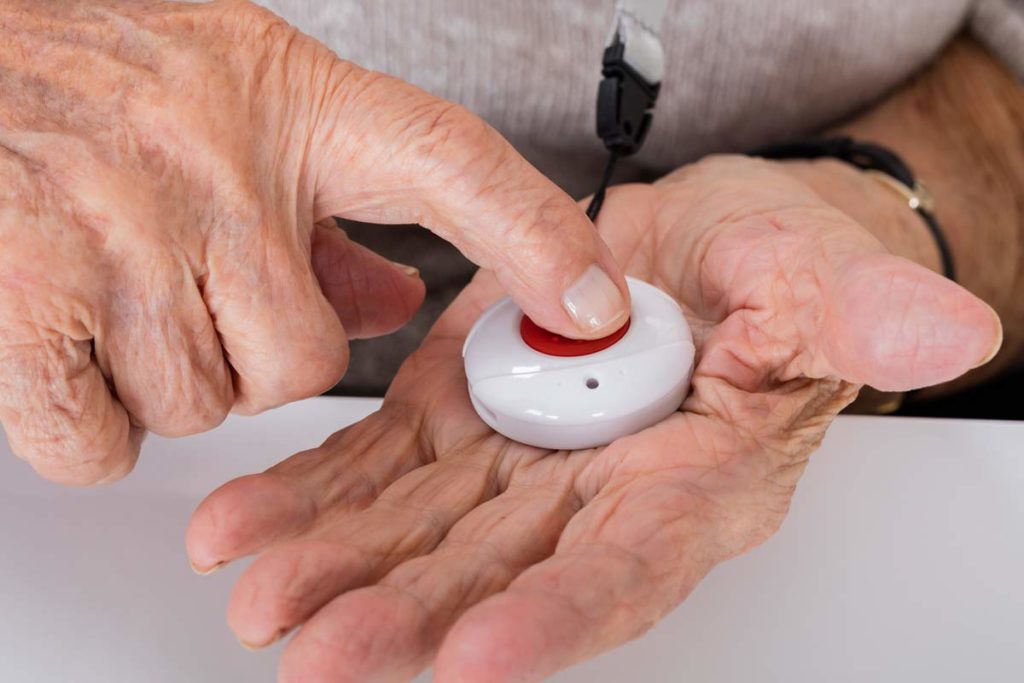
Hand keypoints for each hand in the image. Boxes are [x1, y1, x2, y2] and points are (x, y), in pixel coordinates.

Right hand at [0, 0, 627, 484]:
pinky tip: (66, 341)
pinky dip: (88, 423)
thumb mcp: (244, 101)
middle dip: (258, 358)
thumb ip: (333, 211)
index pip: (452, 166)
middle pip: (308, 363)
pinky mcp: (27, 297)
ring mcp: (123, 232)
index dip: (537, 237)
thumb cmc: (100, 68)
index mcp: (290, 107)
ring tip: (115, 289)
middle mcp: (217, 166)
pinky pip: (103, 442)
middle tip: (194, 290)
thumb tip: (401, 302)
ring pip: (206, 408)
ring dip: (168, 381)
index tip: (595, 302)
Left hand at [186, 156, 1000, 681]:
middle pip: (496, 574)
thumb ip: (860, 313)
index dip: (560, 616)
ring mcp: (514, 458)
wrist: (686, 242)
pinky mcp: (454, 413)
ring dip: (336, 565)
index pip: (629, 569)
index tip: (482, 657)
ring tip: (257, 593)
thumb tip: (951, 330)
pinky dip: (311, 496)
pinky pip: (375, 466)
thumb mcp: (818, 274)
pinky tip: (245, 524)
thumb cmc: (763, 264)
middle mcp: (592, 493)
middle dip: (407, 616)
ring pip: (417, 531)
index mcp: (690, 481)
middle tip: (317, 649)